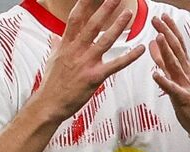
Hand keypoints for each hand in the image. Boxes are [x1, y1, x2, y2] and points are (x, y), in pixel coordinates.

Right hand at [32, 0, 145, 122]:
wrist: (49, 104)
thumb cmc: (52, 83)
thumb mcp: (53, 60)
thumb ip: (57, 46)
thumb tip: (55, 36)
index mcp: (66, 45)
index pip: (75, 19)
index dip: (84, 4)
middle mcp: (76, 51)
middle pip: (92, 25)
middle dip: (105, 9)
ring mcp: (85, 63)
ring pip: (105, 41)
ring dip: (117, 26)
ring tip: (128, 13)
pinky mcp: (94, 77)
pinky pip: (115, 65)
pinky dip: (129, 57)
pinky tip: (140, 48)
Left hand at [149, 14, 189, 132]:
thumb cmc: (189, 99)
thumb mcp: (175, 77)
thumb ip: (164, 61)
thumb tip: (153, 44)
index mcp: (184, 67)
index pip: (178, 44)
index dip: (171, 29)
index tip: (163, 16)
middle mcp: (186, 73)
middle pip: (176, 49)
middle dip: (167, 33)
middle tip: (158, 19)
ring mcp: (185, 85)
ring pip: (175, 65)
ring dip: (167, 51)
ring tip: (159, 38)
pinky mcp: (182, 99)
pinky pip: (172, 89)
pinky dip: (164, 81)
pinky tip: (155, 74)